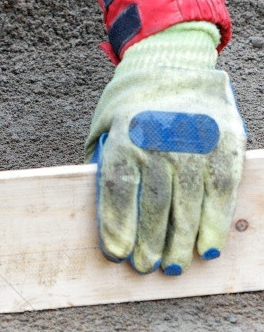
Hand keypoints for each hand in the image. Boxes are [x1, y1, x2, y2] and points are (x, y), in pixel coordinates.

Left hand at [85, 22, 245, 274]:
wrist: (172, 64)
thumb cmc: (131, 108)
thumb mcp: (106, 127)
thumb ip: (106, 165)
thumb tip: (107, 216)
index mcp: (125, 135)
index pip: (118, 187)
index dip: (118, 224)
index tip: (118, 254)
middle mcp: (160, 138)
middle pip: (154, 202)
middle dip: (150, 242)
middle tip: (147, 267)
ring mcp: (195, 141)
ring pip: (188, 202)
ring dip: (181, 241)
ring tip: (174, 266)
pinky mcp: (224, 142)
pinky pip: (221, 190)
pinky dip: (215, 222)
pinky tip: (208, 246)